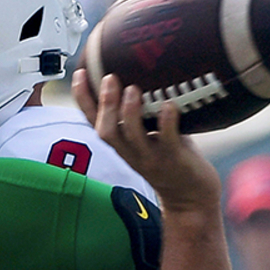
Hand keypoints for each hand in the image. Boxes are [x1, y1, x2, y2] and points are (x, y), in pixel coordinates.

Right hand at [72, 69, 222, 216]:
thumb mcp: (150, 135)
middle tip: (108, 78)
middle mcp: (131, 152)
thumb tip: (143, 71)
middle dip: (105, 104)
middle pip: (107, 131)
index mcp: (121, 144)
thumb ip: (144, 111)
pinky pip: (168, 141)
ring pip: (132, 137)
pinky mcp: (174, 161)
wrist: (190, 197)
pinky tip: (169, 106)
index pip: (93, 122)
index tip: (79, 74)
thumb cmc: (171, 159)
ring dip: (130, 113)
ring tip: (132, 90)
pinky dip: (167, 123)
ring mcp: (152, 158)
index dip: (83, 100)